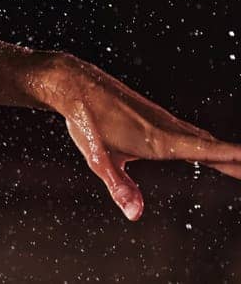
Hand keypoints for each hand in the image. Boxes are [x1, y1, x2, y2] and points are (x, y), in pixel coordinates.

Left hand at [43, 54, 240, 219]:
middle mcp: (167, 128)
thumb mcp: (98, 159)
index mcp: (159, 140)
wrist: (74, 83)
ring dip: (226, 152)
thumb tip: (134, 215)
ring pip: (202, 139)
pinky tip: (210, 148)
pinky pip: (190, 133)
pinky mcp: (155, 116)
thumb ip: (119, 186)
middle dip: (237, 161)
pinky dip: (209, 143)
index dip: (233, 156)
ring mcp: (163, 120)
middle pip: (212, 147)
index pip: (207, 151)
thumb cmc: (85, 121)